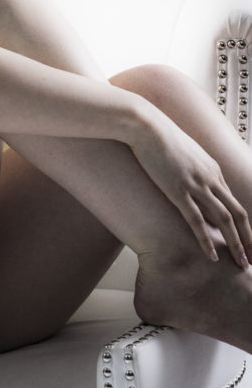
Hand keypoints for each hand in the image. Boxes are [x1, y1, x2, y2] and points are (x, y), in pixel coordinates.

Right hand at [130, 109, 251, 267]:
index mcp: (212, 169)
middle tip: (251, 259)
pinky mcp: (178, 190)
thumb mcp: (182, 151)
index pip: (233, 202)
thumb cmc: (158, 136)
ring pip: (225, 219)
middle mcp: (210, 178)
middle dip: (248, 238)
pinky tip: (213, 256)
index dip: (242, 225)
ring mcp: (196, 184)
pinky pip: (197, 220)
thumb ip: (190, 167)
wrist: (146, 125)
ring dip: (236, 244)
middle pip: (238, 213)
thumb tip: (187, 177)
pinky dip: (207, 240)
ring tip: (242, 263)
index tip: (245, 241)